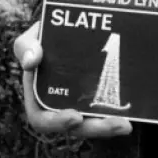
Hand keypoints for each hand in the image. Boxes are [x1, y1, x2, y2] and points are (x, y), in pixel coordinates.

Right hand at [13, 22, 132, 138]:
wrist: (70, 28)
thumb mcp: (32, 37)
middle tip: (117, 124)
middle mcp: (59, 106)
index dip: (57, 123)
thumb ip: (26, 46)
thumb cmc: (45, 36)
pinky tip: (130, 112)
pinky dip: (116, 114)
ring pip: (93, 123)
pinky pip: (106, 112)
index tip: (75, 117)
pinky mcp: (97, 98)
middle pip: (75, 127)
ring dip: (109, 126)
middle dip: (95, 129)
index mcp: (37, 97)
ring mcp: (80, 104)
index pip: (42, 119)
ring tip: (126, 124)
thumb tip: (30, 62)